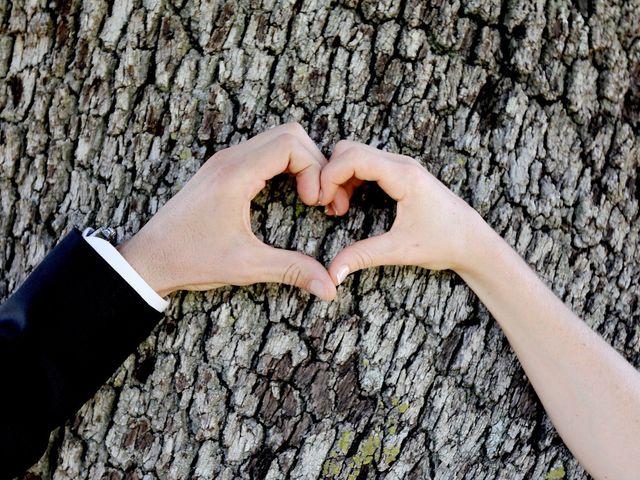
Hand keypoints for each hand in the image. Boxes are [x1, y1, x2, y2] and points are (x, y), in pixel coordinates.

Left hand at [118, 123, 337, 299]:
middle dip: (314, 162)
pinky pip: (263, 151)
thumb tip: (330, 288)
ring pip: (277, 139)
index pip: (291, 144)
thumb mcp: (246, 266)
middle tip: (319, 199)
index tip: (315, 203)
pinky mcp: (222, 169)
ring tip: (308, 197)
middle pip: (289, 134)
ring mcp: (225, 161)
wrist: (148, 258)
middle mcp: (230, 158)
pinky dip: (285, 165)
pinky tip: (289, 194)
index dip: (314, 169)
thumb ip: (292, 270)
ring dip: (300, 162)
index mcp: (235, 173)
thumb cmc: (189, 258)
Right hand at [319, 140, 485, 284]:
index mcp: (404, 175)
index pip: (354, 157)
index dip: (329, 176)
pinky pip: (365, 165)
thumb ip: (363, 257)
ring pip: (355, 155)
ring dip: (339, 178)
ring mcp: (401, 167)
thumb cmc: (445, 242)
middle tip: (331, 208)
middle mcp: (402, 164)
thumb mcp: (401, 250)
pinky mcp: (400, 174)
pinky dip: (349, 180)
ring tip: (339, 209)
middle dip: (331, 175)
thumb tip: (333, 274)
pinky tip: (348, 204)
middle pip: (350, 150)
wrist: (473, 241)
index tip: (323, 203)